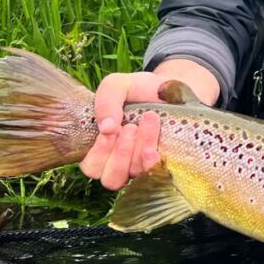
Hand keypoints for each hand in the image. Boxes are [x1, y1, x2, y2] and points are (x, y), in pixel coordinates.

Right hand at [79, 72, 163, 190]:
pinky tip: (154, 149)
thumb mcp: (118, 85)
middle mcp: (119, 162)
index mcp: (102, 146)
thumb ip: (106, 101)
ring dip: (138, 150)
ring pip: (132, 174)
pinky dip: (150, 163)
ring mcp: (141, 167)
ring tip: (149, 121)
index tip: (111, 129)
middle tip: (130, 127)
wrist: (173, 89)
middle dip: (120, 153)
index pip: (91, 166)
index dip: (99, 153)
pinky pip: (152, 176)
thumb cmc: (140, 90)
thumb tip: (106, 127)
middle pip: (110, 178)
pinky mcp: (162, 167)